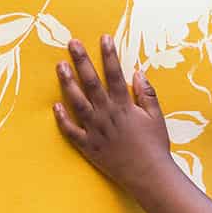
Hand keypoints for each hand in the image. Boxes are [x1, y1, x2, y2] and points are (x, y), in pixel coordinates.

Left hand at [53, 36, 172, 190]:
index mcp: (124, 106)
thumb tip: (137, 72)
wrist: (148, 175)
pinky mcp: (89, 146)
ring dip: (68, 83)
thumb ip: (146, 94)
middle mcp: (107, 114)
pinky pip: (71, 131)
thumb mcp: (156, 117)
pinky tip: (55, 106)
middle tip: (72, 43)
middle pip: (92, 83)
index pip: (114, 74)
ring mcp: (95, 130)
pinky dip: (62, 119)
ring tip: (60, 66)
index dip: (109, 55)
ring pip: (77, 102)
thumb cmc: (155, 146)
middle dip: (82, 61)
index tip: (104, 38)